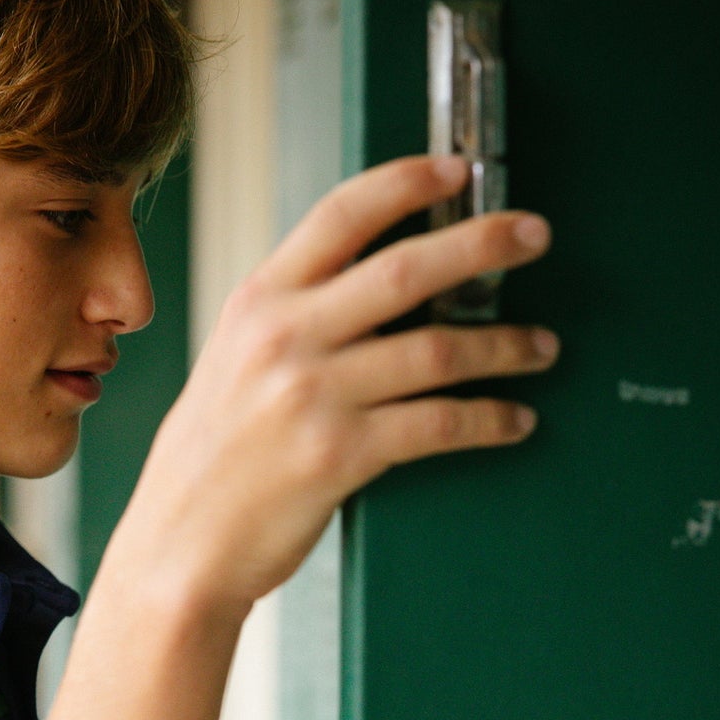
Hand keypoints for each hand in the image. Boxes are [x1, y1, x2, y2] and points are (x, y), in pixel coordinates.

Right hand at [112, 155, 555, 615]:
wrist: (179, 548)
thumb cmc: (209, 462)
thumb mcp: (231, 364)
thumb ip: (291, 320)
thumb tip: (370, 287)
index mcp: (258, 302)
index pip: (342, 214)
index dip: (408, 181)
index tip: (459, 170)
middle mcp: (285, 338)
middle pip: (408, 268)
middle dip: (484, 243)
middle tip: (534, 234)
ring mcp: (313, 396)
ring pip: (438, 349)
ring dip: (505, 345)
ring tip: (541, 346)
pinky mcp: (341, 455)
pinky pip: (438, 424)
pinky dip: (489, 419)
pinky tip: (515, 419)